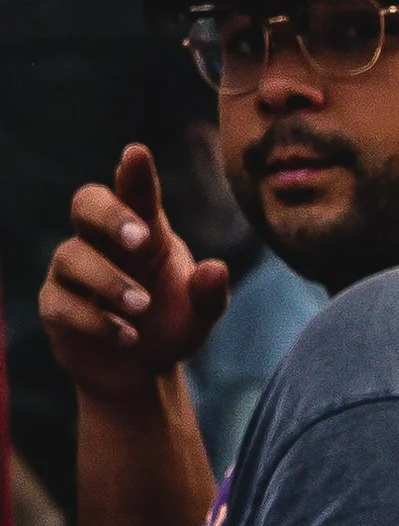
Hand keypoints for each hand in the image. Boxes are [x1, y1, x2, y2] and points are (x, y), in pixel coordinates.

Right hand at [40, 145, 229, 403]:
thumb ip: (209, 294)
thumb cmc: (168, 325)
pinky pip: (63, 304)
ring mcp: (72, 272)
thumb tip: (215, 269)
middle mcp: (101, 241)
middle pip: (86, 203)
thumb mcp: (199, 315)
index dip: (134, 173)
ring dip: (110, 281)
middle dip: (110, 215)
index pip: (134, 191)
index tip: (137, 153)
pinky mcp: (55, 306)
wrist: (140, 371)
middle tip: (141, 238)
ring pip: (72, 256)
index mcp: (143, 229)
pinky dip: (97, 321)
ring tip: (142, 306)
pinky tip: (129, 338)